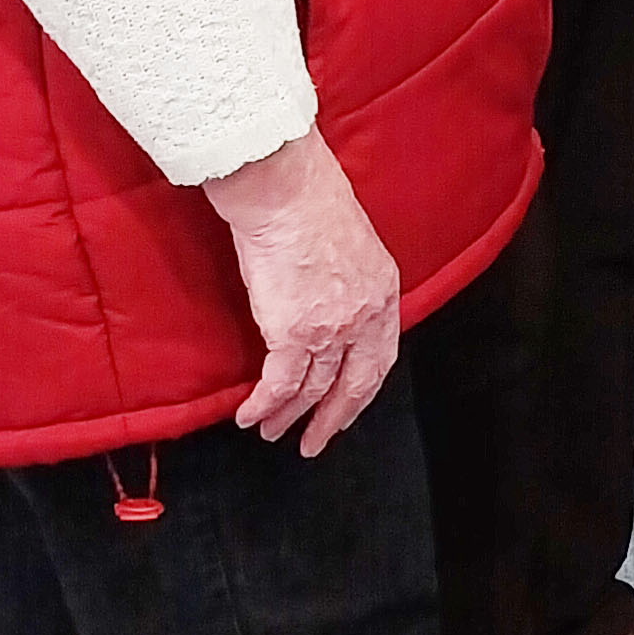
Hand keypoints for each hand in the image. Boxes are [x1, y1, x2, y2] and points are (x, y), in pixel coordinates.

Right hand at [203, 129, 400, 456]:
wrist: (288, 192)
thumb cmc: (312, 204)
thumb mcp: (353, 246)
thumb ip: (350, 283)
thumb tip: (331, 301)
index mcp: (383, 291)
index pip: (380, 356)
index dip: (362, 390)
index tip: (346, 408)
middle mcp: (364, 315)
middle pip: (354, 384)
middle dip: (333, 418)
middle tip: (315, 442)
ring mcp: (331, 328)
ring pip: (312, 388)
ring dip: (289, 416)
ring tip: (271, 431)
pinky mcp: (294, 334)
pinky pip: (279, 384)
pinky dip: (264, 405)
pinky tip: (250, 416)